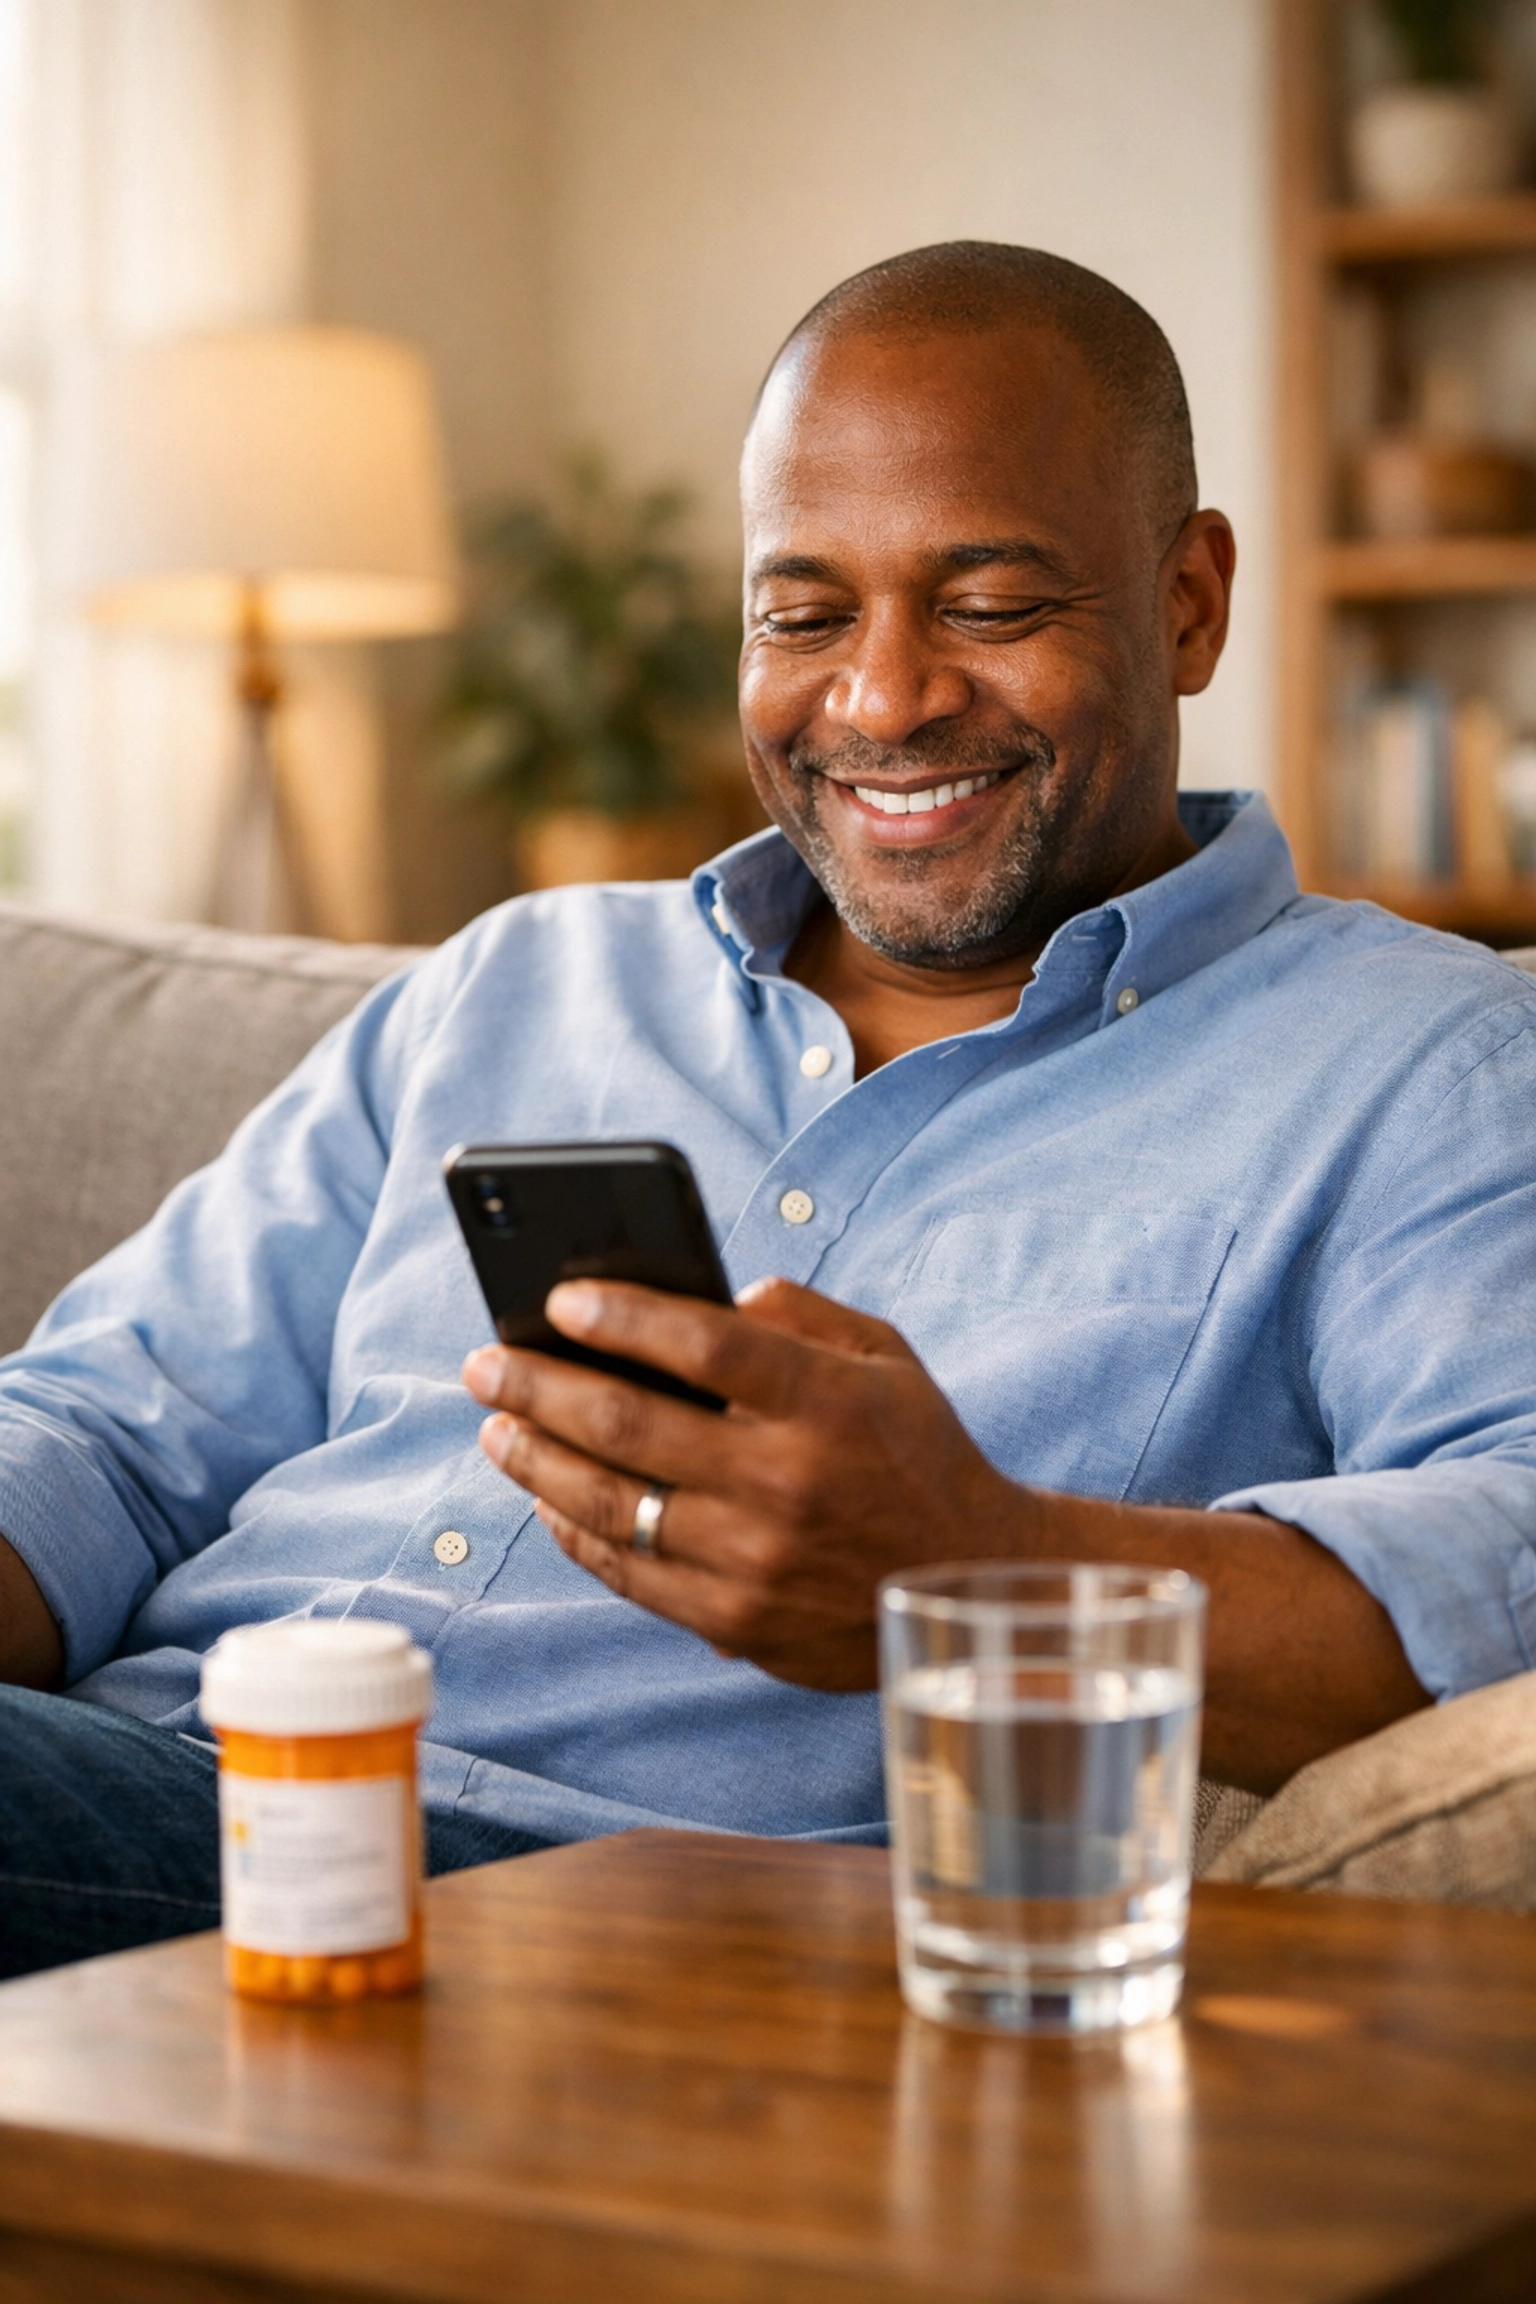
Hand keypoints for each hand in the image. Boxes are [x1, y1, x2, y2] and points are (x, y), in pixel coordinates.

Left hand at [462, 1277, 1027, 1689]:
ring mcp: (754, 1561)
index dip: (621, 1316)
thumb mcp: (885, 1358)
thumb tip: (705, 1298)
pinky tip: (546, 1496)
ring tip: (496, 1427)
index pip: (703, 1344)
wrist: (967, 1580)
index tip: (560, 1298)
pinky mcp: (735, 1623)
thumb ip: (799, 1314)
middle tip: (485, 1363)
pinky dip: (574, 1529)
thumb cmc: (917, 1451)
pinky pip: (628, 1572)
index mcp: (826, 1404)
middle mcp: (785, 1483)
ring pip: (611, 1503)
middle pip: (629, 1425)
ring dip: (535, 1460)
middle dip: (538, 1386)